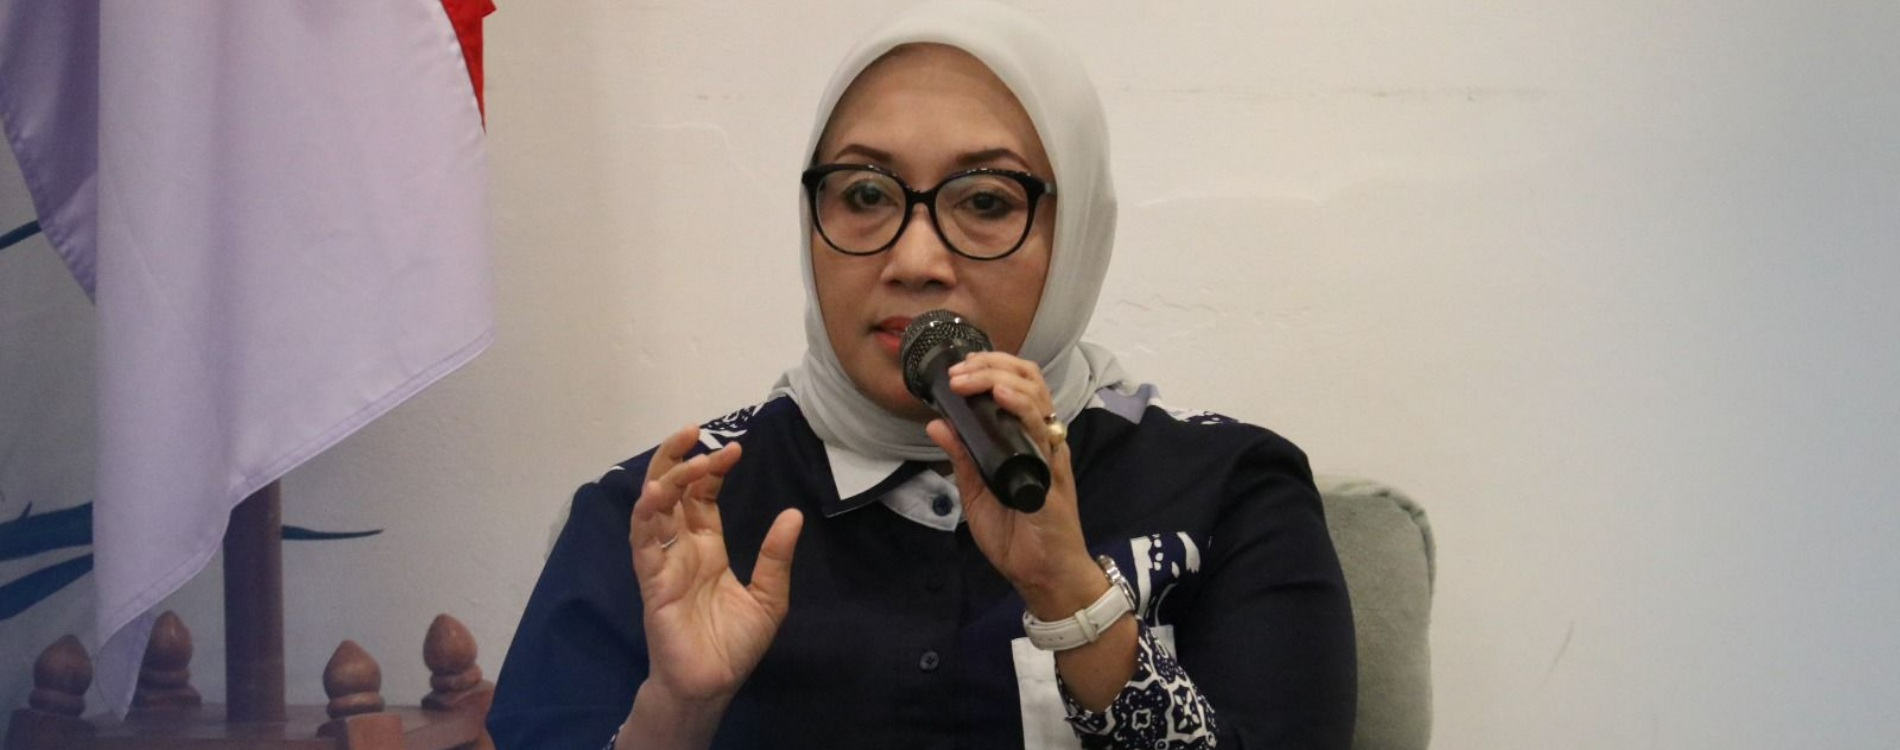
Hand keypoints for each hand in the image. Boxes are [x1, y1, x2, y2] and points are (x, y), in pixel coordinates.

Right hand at [628, 423, 803, 704]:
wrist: (712, 685)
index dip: (713, 470)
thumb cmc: (734, 645)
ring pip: (654, 508)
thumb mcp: (769, 597)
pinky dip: (646, 515)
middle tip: (697, 431)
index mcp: (707, 549)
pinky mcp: (651, 581)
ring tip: (684, 450)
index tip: (734, 449)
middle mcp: (681, 549)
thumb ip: (776, 557)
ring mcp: (663, 562)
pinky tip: (658, 492)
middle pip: (672, 492)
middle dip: (680, 459)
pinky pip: (642, 542)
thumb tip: (793, 514)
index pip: (701, 498)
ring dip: (665, 476)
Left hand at [923, 353, 1104, 618]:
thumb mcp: (976, 491)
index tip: (959, 367)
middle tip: (958, 371)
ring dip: (999, 379)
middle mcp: (1042, 440)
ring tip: (969, 378)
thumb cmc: (1016, 535)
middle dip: (992, 365)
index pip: (1018, 385)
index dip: (991, 367)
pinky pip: (1041, 432)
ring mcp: (1050, 454)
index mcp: (1025, 439)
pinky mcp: (1054, 473)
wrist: (1043, 576)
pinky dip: (1021, 408)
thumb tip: (936, 423)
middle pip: (1029, 380)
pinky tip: (1002, 398)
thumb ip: (961, 457)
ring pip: (1036, 397)